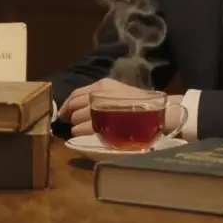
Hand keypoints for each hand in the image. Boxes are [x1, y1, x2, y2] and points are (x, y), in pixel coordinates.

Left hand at [58, 78, 185, 137]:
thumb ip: (98, 96)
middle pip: (74, 108)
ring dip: (76, 128)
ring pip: (76, 122)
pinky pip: (83, 131)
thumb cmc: (140, 104)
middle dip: (72, 117)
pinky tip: (85, 137)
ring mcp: (101, 111)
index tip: (63, 114)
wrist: (159, 113)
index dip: (66, 106)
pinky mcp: (105, 126)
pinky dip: (80, 135)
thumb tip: (77, 107)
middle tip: (74, 124)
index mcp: (101, 86)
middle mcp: (99, 96)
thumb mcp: (116, 91)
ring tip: (83, 132)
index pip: (75, 95)